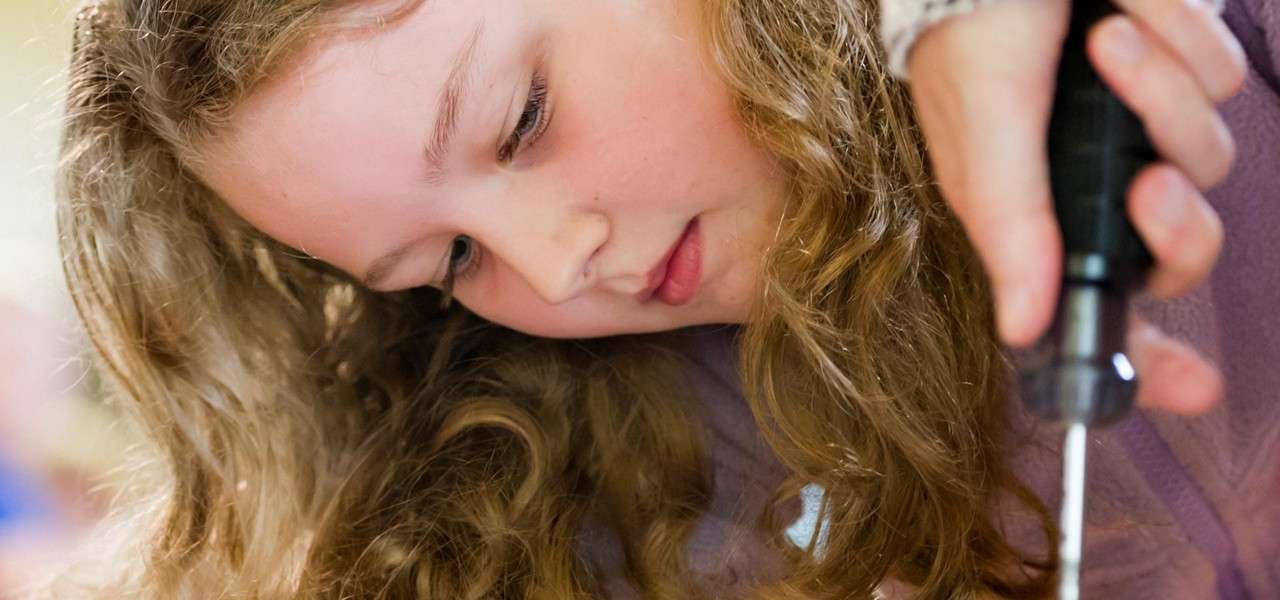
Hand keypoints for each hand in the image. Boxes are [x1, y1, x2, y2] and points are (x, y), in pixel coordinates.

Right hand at [906, 0, 1246, 413]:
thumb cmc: (974, 38)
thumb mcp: (984, 135)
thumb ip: (1009, 230)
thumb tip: (1020, 330)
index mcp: (1043, 218)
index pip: (1103, 306)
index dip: (1149, 359)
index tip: (1193, 387)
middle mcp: (1099, 182)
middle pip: (1182, 245)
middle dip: (1176, 223)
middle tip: (1146, 183)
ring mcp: (1145, 125)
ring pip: (1209, 150)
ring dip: (1161, 91)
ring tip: (1104, 39)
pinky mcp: (1182, 66)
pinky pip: (1222, 72)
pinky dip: (1180, 34)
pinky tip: (1125, 6)